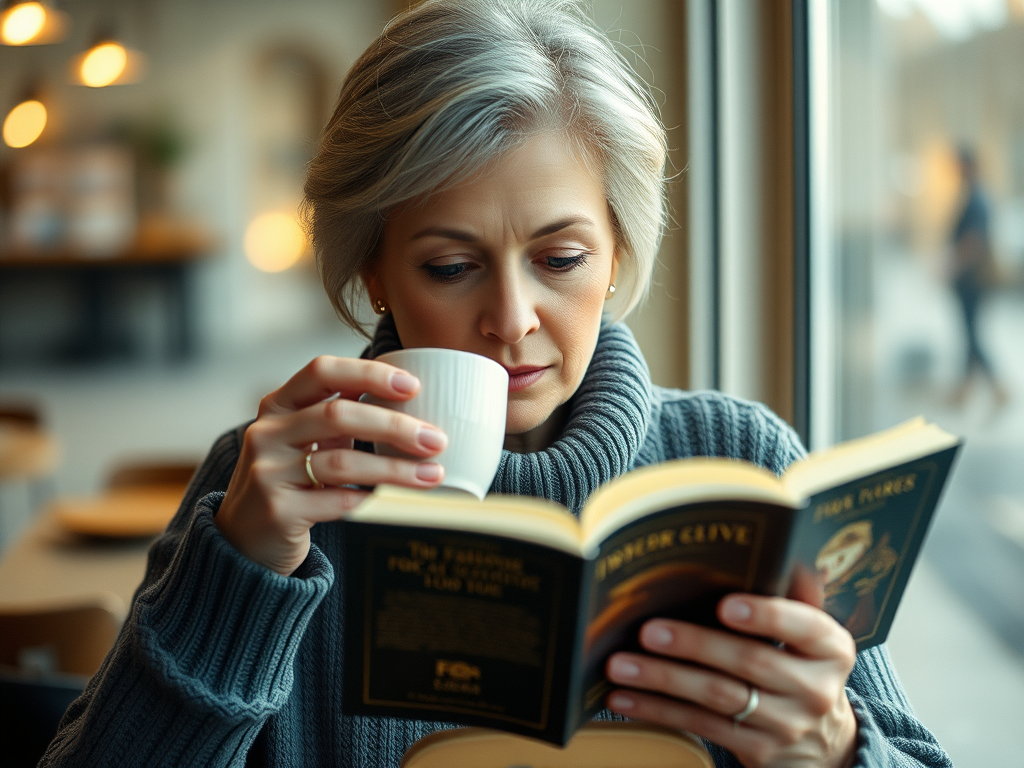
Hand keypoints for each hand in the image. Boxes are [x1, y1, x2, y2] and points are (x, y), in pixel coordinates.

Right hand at [216, 356, 448, 575]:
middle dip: (395, 426)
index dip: (369, 373)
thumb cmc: (288, 479)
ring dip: (395, 469)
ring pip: (342, 461)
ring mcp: (268, 472)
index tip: (413, 386)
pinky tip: (395, 504)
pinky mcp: (277, 510)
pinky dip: (370, 501)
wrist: (243, 539)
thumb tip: (406, 394)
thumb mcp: (305, 438)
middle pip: (338, 414)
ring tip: (433, 475)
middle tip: (436, 439)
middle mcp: (267, 433)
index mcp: (278, 405)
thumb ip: (340, 414)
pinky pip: (335, 502)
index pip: (322, 371)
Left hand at [605, 593, 857, 767]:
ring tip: (622, 665)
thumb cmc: (803, 669)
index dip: (766, 616)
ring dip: (663, 678)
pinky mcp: (757, 751)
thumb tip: (780, 550)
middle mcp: (814, 688)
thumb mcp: (812, 637)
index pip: (804, 627)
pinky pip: (700, 726)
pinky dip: (658, 710)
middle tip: (648, 631)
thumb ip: (795, 596)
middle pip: (748, 661)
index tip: (725, 605)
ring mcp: (786, 725)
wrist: (826, 745)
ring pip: (717, 696)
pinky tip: (625, 698)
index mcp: (831, 648)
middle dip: (693, 644)